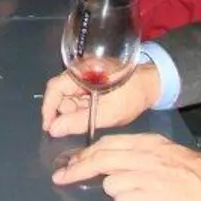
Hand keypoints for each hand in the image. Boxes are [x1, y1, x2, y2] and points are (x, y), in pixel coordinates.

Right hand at [41, 62, 159, 136]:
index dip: (48, 109)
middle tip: (79, 126)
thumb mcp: (107, 113)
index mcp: (82, 72)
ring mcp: (84, 76)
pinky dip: (82, 109)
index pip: (54, 88)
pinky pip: (78, 97)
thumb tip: (53, 129)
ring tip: (92, 120)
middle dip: (66, 113)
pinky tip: (93, 115)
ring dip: (75, 112)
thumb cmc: (132, 96)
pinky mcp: (89, 82)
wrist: (152, 85)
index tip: (48, 128)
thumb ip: (79, 121)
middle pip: (60, 93)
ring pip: (69, 97)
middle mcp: (79, 71)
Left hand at [50, 133, 200, 200]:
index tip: (70, 163)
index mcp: (147, 142)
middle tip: (62, 177)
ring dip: (114, 191)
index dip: (84, 154)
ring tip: (134, 196)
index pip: (106, 143)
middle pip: (100, 159)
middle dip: (77, 169)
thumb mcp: (165, 151)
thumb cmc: (194, 171)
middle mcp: (144, 156)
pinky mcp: (153, 197)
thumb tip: (113, 162)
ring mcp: (147, 176)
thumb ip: (139, 153)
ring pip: (110, 182)